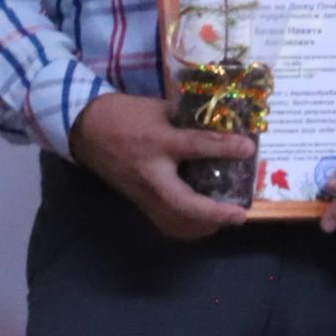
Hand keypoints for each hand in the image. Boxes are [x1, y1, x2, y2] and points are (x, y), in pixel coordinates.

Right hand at [68, 91, 254, 239]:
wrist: (85, 129)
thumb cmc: (125, 114)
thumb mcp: (159, 108)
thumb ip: (190, 119)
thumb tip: (224, 123)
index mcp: (157, 142)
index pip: (194, 147)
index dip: (223, 148)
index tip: (249, 149)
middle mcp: (150, 174)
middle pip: (182, 203)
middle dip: (212, 214)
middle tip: (239, 216)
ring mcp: (141, 192)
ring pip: (171, 221)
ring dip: (200, 226)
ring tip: (226, 220)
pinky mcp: (136, 201)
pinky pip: (162, 221)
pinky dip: (185, 227)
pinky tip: (203, 223)